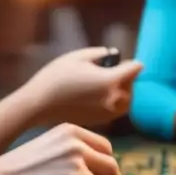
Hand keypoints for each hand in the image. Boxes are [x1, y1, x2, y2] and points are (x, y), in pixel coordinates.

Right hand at [0, 123, 127, 174]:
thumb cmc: (12, 173)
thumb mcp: (44, 150)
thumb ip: (65, 154)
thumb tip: (85, 172)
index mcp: (68, 130)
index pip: (101, 145)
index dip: (107, 164)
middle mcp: (75, 140)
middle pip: (109, 158)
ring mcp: (78, 158)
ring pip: (111, 173)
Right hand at [27, 47, 142, 126]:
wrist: (39, 105)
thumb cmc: (57, 77)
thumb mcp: (79, 56)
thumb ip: (101, 53)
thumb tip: (112, 55)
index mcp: (111, 80)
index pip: (136, 68)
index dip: (129, 62)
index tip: (116, 61)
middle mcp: (114, 99)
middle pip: (131, 85)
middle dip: (124, 76)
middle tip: (106, 71)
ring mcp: (108, 113)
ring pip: (126, 100)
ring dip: (120, 90)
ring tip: (102, 83)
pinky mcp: (101, 121)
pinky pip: (115, 109)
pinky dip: (111, 101)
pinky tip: (94, 95)